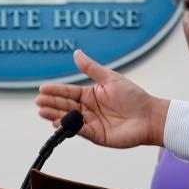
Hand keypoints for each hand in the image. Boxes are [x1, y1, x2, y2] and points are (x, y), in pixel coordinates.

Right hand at [35, 49, 168, 148]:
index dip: (56, 90)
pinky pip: (79, 130)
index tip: (42, 88)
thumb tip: (76, 53)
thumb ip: (92, 69)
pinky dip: (68, 127)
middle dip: (51, 103)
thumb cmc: (134, 96)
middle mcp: (88, 109)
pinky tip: (57, 122)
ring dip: (55, 115)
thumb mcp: (111, 79)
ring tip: (42, 111)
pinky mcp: (96, 135)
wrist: (150, 116)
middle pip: (65, 105)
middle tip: (39, 101)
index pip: (69, 92)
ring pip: (69, 119)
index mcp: (91, 95)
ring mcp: (91, 123)